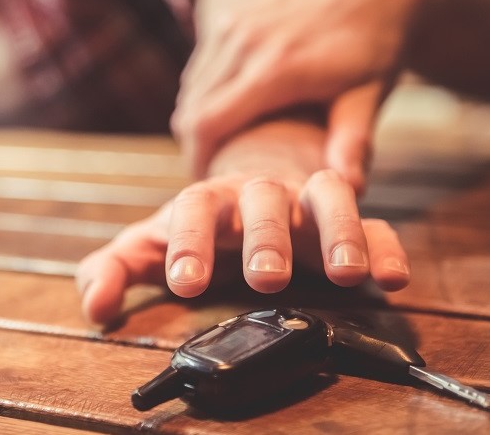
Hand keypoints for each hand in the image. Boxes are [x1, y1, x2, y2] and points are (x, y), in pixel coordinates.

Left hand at [76, 120, 409, 324]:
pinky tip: (393, 275)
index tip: (185, 282)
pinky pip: (375, 223)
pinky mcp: (347, 220)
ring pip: (328, 197)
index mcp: (208, 199)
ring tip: (344, 273)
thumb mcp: (150, 245)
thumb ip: (114, 269)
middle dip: (265, 237)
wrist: (254, 183)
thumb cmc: (199, 224)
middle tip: (265, 279)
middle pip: (263, 199)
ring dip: (338, 231)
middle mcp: (259, 193)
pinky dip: (385, 244)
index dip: (187, 242)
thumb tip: (96, 306)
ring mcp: (306, 201)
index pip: (193, 208)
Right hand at [173, 0, 443, 181]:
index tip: (209, 182)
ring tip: (217, 147)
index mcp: (277, 68)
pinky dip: (203, 93)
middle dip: (194, 144)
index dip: (198, 158)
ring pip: (192, 85)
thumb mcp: (369, 97)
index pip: (207, 123)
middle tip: (213, 172)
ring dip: (196, 119)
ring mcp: (236, 22)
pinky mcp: (234, 14)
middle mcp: (248, 40)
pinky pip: (202, 64)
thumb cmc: (375, 52)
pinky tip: (224, 113)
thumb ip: (352, 142)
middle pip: (192, 107)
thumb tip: (350, 189)